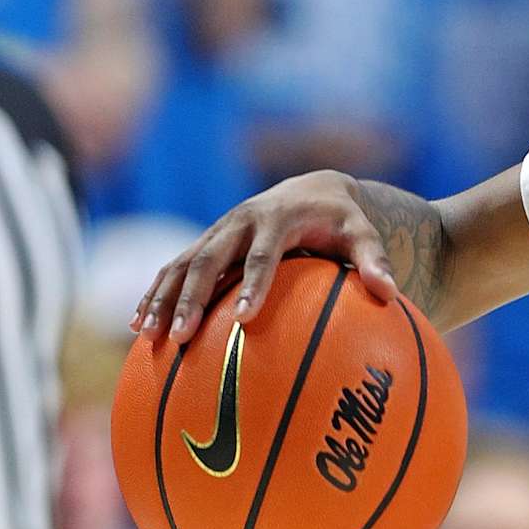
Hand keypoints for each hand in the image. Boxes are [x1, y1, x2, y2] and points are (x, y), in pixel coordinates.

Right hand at [130, 170, 397, 343]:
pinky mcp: (206, 242)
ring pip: (180, 265)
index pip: (262, 257)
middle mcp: (239, 223)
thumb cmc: (342, 220)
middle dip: (190, 299)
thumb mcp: (363, 234)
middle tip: (179, 338)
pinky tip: (139, 327)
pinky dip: (155, 294)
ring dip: (161, 299)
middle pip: (208, 262)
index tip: (241, 319)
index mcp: (276, 220)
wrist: (313, 189)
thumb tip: (390, 294)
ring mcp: (217, 232)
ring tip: (147, 336)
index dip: (251, 286)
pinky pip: (174, 268)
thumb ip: (375, 261)